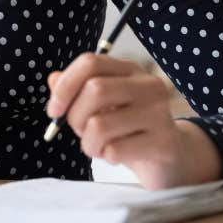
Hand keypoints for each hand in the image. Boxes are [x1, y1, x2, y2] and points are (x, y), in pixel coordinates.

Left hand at [46, 53, 222, 188]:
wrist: (170, 159)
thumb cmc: (128, 130)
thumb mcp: (100, 108)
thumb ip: (77, 91)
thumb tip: (53, 79)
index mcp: (130, 70)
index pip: (90, 62)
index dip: (65, 86)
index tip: (54, 111)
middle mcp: (148, 85)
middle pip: (95, 90)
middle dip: (75, 117)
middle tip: (81, 133)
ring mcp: (159, 113)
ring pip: (100, 124)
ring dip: (88, 144)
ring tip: (97, 148)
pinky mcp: (164, 142)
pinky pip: (115, 150)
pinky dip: (106, 157)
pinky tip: (117, 156)